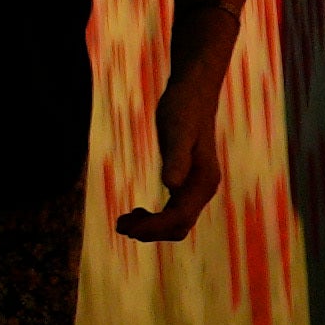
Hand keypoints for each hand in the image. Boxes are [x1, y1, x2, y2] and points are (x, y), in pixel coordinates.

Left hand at [119, 63, 231, 246]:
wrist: (194, 92)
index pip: (180, 217)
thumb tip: (172, 185)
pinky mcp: (188, 181)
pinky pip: (174, 210)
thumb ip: (176, 157)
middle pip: (180, 225)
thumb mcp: (176, 131)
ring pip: (176, 221)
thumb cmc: (184, 109)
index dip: (154, 227)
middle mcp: (204, 188)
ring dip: (151, 227)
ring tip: (123, 222)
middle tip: (120, 226)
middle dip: (151, 231)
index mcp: (204, 181)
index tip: (128, 228)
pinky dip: (155, 217)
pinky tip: (136, 211)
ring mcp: (197, 186)